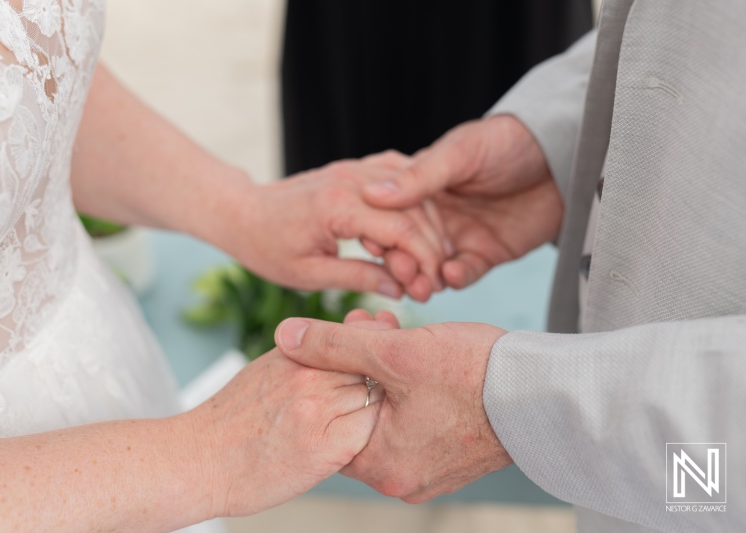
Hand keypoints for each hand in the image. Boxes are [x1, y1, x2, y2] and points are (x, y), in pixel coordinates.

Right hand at [184, 347, 382, 517]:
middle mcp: (309, 374)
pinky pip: (369, 431)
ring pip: (375, 396)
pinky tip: (355, 443)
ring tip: (368, 421)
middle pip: (372, 364)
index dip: (375, 350)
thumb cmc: (232, 420)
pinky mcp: (325, 447)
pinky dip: (370, 436)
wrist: (199, 460)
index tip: (378, 365)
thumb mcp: (267, 369)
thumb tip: (343, 344)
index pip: (357, 338)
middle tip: (387, 392)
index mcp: (295, 352)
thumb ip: (306, 355)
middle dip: (384, 377)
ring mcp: (317, 409)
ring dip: (378, 407)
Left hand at [229, 152, 447, 301]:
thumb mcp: (309, 275)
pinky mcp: (354, 169)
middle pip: (414, 208)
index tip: (431, 285)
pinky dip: (416, 202)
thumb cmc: (268, 247)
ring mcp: (354, 169)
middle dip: (431, 246)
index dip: (424, 259)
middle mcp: (350, 180)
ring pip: (412, 191)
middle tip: (433, 279)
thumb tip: (399, 289)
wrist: (243, 212)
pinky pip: (398, 178)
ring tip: (428, 261)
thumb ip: (358, 278)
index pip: (401, 229)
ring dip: (428, 225)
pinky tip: (420, 229)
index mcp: (337, 207)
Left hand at [274, 315, 512, 502]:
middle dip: (362, 361)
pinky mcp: (453, 457)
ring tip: (401, 332)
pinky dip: (412, 388)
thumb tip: (284, 336)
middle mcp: (403, 480)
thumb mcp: (395, 351)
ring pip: (388, 411)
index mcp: (382, 466)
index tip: (352, 331)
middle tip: (376, 324)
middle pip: (359, 410)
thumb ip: (334, 345)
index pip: (331, 414)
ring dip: (387, 370)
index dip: (334, 364)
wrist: (547, 393)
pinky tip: (425, 358)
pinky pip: (416, 421)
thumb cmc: (475, 374)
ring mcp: (431, 472)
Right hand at [362, 116, 563, 294]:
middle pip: (406, 245)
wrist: (563, 156)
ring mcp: (459, 235)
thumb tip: (372, 194)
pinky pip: (464, 273)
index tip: (374, 243)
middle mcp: (436, 214)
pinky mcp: (485, 253)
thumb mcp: (460, 153)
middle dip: (400, 262)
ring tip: (422, 284)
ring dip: (423, 277)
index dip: (380, 230)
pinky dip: (456, 277)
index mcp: (421, 186)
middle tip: (400, 272)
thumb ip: (419, 177)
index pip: (390, 214)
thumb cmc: (509, 142)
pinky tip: (452, 274)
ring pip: (430, 266)